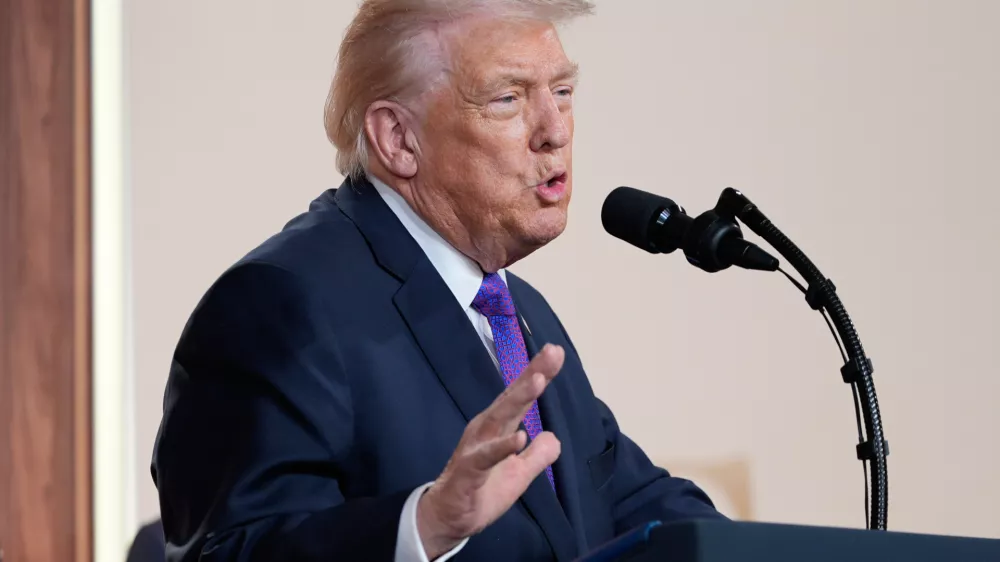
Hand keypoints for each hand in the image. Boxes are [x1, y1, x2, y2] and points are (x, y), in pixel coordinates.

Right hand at [416, 344, 564, 557]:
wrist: (449, 519)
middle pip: (511, 398)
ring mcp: (475, 449)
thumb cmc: (483, 490)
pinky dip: (501, 448)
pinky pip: (485, 458)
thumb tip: (554, 437)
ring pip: (498, 419)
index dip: (538, 374)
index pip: (521, 398)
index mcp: (498, 428)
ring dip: (518, 399)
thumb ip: (537, 456)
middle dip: (532, 375)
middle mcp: (486, 430)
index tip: (556, 353)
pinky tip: (519, 438)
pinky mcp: (468, 472)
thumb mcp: (519, 475)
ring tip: (538, 381)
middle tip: (552, 352)